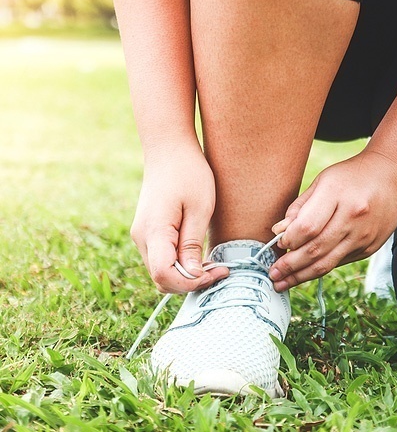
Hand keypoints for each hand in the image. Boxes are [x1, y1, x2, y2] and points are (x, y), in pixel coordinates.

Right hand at [130, 146, 228, 292]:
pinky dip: (180, 266)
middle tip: (220, 270)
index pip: (165, 275)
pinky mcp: (148, 232)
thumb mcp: (200, 207)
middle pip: (161, 279)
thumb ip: (193, 243)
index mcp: (153, 231)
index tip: (217, 272)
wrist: (168, 148)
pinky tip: (200, 256)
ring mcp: (142, 235)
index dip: (191, 283)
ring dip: (186, 276)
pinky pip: (162, 259)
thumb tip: (192, 275)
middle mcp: (142, 237)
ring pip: (161, 272)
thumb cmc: (188, 172)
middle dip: (191, 283)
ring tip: (213, 264)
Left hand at [268, 150, 396, 289]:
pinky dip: (321, 268)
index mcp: (338, 193)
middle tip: (273, 274)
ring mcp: (364, 235)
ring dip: (302, 275)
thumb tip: (279, 232)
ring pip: (328, 263)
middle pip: (316, 249)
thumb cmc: (353, 176)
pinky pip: (340, 262)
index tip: (278, 244)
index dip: (289, 240)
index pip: (307, 226)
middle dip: (291, 265)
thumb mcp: (323, 181)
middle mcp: (353, 217)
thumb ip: (300, 207)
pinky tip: (306, 272)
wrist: (394, 177)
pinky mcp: (370, 247)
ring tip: (283, 282)